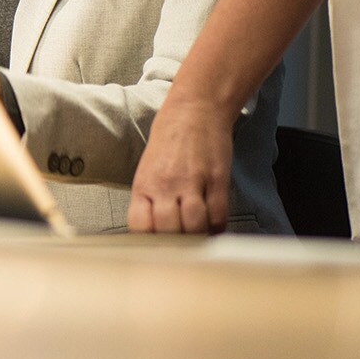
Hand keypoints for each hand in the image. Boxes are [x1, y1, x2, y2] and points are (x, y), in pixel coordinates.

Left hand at [128, 98, 234, 234]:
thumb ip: (149, 200)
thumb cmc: (169, 141)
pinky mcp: (217, 178)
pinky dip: (217, 228)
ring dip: (198, 238)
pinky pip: (218, 215)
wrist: (195, 109)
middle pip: (169, 231)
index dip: (148, 243)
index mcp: (144, 184)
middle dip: (176, 245)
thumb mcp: (148, 170)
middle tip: (182, 247)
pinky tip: (214, 228)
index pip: (140, 227)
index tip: (157, 248)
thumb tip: (153, 233)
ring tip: (199, 238)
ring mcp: (193, 181)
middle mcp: (166, 185)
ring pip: (195, 226)